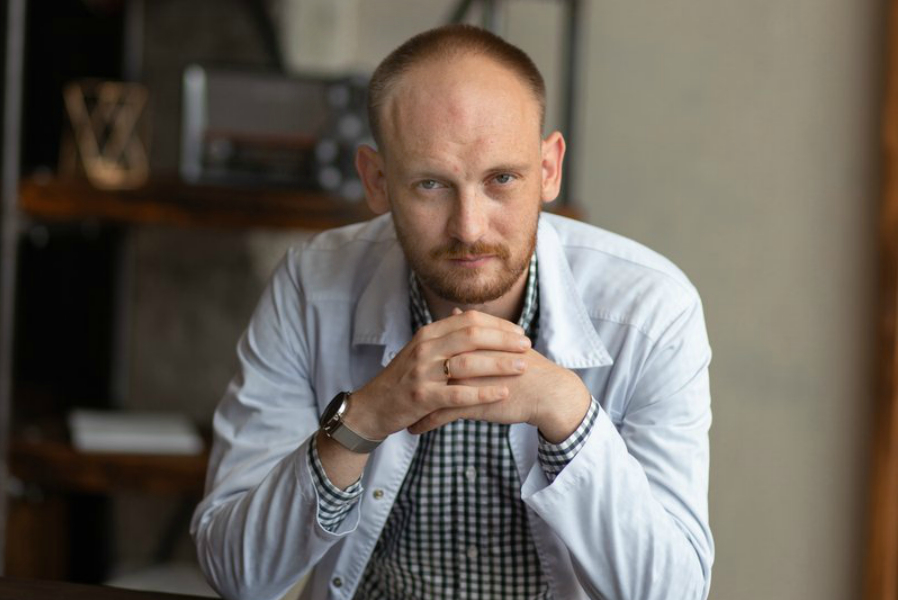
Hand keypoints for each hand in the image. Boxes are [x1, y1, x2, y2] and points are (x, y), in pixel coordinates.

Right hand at [342, 310, 531, 440]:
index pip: (469, 320)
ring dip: (499, 364)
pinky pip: (458, 394)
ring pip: (468, 363)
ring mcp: (422, 372)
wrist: (370, 408)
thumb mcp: (421, 351)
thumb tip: (470, 318)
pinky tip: (503, 393)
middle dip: (504, 340)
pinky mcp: (421, 397)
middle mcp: (425, 348)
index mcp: (428, 334)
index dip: (498, 325)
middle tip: (527, 346)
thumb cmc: (402, 380)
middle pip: (472, 335)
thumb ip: (446, 336)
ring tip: (522, 367)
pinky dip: (483, 393)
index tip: (519, 333)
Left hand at [407, 347, 590, 442]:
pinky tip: (415, 429)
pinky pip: (443, 414)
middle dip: (411, 382)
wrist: (548, 391)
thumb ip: (472, 329)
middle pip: (429, 368)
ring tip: (401, 415)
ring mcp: (470, 379)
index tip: (405, 367)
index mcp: (473, 341)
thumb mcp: (498, 343)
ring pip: (432, 392)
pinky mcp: (475, 402)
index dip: (419, 357)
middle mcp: (468, 357)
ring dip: (413, 405)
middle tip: (396, 391)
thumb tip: (456, 311)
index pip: (437, 346)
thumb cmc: (526, 367)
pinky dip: (426, 422)